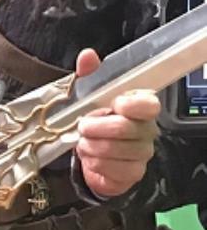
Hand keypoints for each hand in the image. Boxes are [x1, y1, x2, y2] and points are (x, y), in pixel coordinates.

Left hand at [74, 48, 159, 197]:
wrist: (95, 153)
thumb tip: (88, 56)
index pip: (148, 104)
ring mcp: (142, 153)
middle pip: (124, 128)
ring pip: (114, 150)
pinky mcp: (133, 173)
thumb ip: (89, 75)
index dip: (129, 105)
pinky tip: (90, 156)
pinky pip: (111, 169)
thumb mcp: (88, 94)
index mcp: (141, 106)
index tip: (112, 104)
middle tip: (82, 126)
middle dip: (95, 127)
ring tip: (83, 142)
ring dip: (90, 146)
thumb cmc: (96, 119)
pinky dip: (94, 163)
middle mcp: (147, 129)